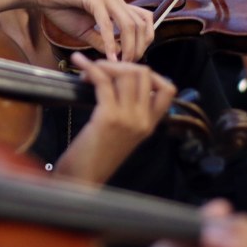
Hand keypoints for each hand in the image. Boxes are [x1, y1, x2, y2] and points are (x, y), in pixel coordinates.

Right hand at [29, 0, 153, 61]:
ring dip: (128, 47)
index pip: (144, 21)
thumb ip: (102, 42)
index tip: (134, 59)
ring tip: (121, 62)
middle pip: (140, 24)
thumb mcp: (85, 31)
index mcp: (117, 4)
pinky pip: (106, 23)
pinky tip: (108, 56)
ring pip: (128, 24)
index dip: (144, 41)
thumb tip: (118, 55)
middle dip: (138, 47)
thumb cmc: (62, 10)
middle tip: (129, 64)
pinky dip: (109, 42)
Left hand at [53, 53, 175, 182]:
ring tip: (88, 71)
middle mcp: (143, 120)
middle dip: (121, 65)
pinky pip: (103, 81)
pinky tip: (78, 63)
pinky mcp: (108, 117)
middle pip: (144, 74)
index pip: (167, 90)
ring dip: (104, 66)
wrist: (82, 183)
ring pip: (126, 74)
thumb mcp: (121, 137)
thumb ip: (127, 115)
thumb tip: (118, 85)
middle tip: (101, 71)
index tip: (126, 74)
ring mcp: (128, 118)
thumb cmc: (95, 160)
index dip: (150, 74)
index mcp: (149, 126)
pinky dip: (90, 68)